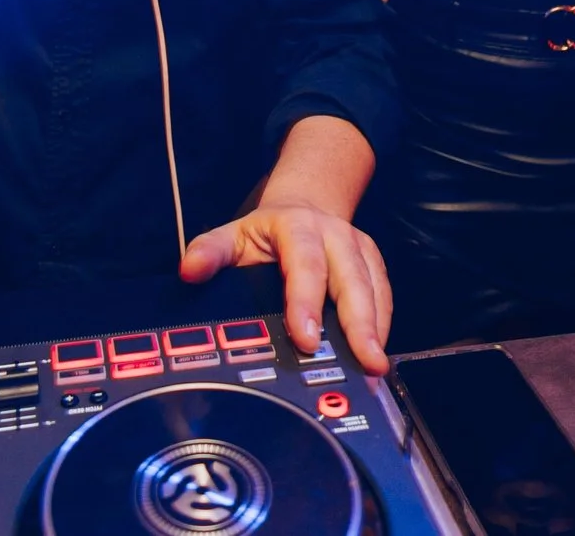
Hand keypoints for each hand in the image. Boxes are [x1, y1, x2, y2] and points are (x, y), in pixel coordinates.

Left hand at [180, 202, 390, 372]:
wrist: (304, 206)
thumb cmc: (264, 232)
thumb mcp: (232, 234)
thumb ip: (210, 252)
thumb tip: (190, 271)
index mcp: (297, 227)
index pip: (305, 264)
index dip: (307, 301)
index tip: (307, 339)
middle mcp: (334, 235)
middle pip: (351, 279)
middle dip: (358, 323)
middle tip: (365, 362)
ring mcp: (359, 249)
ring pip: (373, 289)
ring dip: (375, 330)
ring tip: (375, 368)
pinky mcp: (374, 264)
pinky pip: (384, 296)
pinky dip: (383, 327)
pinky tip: (376, 355)